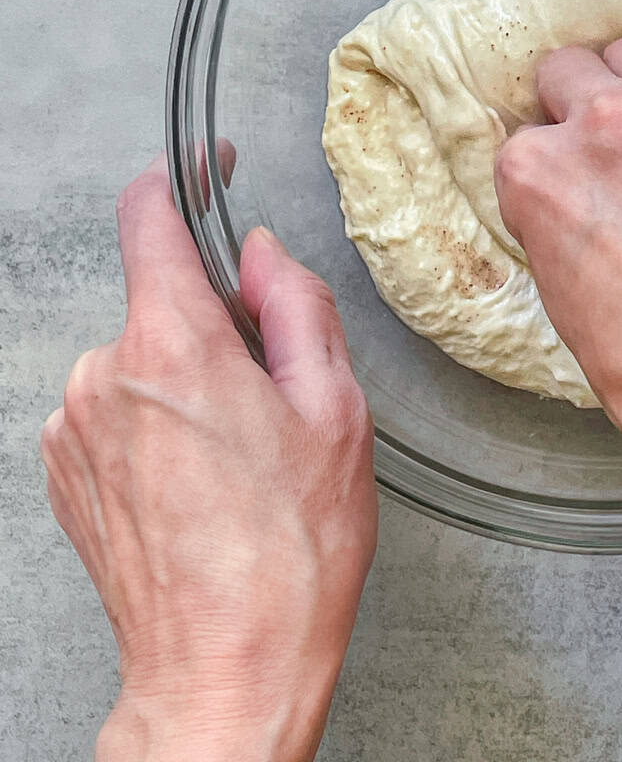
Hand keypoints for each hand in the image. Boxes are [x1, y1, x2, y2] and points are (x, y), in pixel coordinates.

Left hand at [41, 153, 376, 761]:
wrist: (224, 673)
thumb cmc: (287, 556)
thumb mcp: (335, 411)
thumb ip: (295, 307)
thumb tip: (263, 255)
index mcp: (174, 347)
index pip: (151, 219)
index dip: (181, 180)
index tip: (203, 170)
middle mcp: (105, 377)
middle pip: (161, 299)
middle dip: (216, 321)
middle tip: (273, 394)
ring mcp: (73, 429)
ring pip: (140, 358)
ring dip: (186, 379)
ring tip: (240, 457)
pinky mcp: (65, 474)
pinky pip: (114, 410)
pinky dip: (156, 423)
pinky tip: (202, 483)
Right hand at [497, 41, 621, 761]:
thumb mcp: (569, 308)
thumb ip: (559, 225)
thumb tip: (574, 201)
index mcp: (541, 174)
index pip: (522, 136)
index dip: (548, 168)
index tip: (570, 192)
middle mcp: (608, 121)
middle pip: (570, 69)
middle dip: (578, 106)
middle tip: (608, 154)